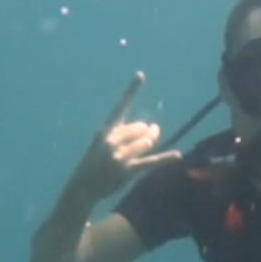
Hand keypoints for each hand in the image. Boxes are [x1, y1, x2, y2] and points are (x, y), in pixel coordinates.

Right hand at [70, 72, 181, 201]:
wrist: (83, 186)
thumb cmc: (95, 162)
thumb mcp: (103, 143)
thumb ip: (125, 134)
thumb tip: (150, 129)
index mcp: (106, 130)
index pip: (121, 106)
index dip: (131, 90)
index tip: (141, 74)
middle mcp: (112, 140)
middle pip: (142, 128)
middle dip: (148, 133)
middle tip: (148, 137)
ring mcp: (119, 155)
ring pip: (146, 142)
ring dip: (149, 145)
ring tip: (142, 149)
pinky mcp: (127, 170)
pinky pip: (151, 161)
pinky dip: (165, 158)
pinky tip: (178, 155)